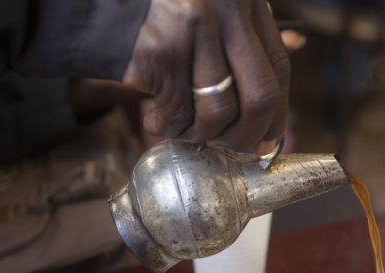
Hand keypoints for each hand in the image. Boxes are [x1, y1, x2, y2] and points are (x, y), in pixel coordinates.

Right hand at [122, 0, 289, 154]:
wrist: (95, 5)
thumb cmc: (160, 19)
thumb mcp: (212, 17)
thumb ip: (246, 41)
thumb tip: (289, 71)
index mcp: (244, 2)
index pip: (279, 69)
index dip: (276, 114)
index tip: (267, 141)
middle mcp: (226, 10)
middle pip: (259, 97)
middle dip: (246, 137)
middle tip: (229, 147)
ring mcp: (194, 29)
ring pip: (218, 113)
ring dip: (200, 134)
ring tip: (183, 127)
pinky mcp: (161, 51)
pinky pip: (178, 115)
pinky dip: (167, 127)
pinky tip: (155, 116)